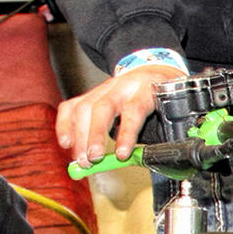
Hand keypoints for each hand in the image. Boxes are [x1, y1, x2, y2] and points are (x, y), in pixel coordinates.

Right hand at [57, 62, 177, 164]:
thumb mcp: (167, 111)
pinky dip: (65, 125)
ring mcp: (103, 88)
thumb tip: (143, 160)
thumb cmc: (158, 98)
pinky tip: (66, 143)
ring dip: (80, 137)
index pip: (134, 109)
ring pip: (84, 107)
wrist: (151, 73)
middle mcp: (122, 86)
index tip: (121, 155)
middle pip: (103, 107)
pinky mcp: (89, 94)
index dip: (126, 133)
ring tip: (82, 160)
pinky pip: (71, 107)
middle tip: (93, 160)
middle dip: (95, 136)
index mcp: (146, 89)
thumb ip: (157, 133)